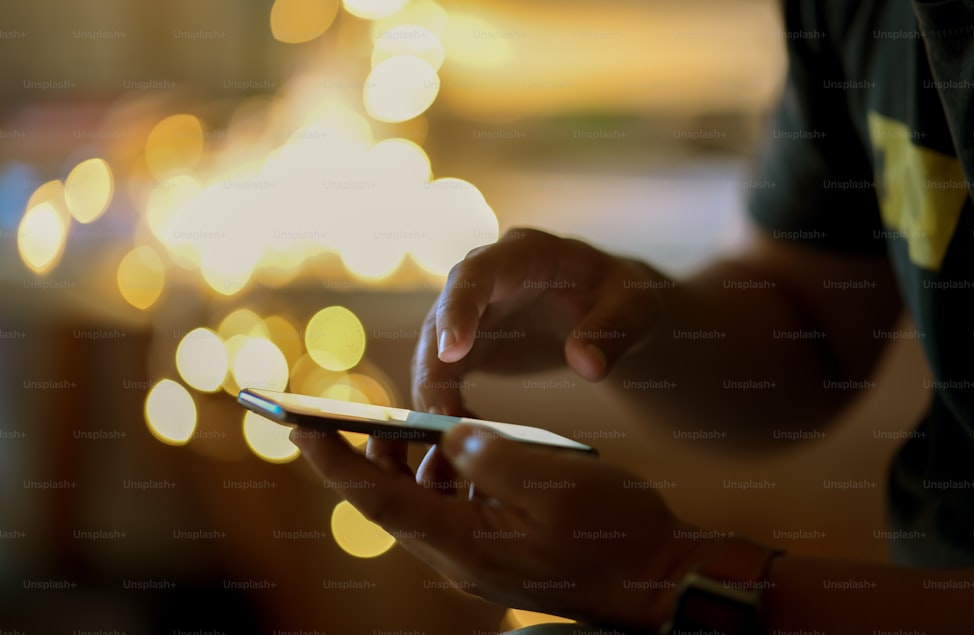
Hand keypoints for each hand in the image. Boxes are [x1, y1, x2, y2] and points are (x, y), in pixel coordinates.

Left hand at [296, 425, 709, 630]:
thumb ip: (489, 453)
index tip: (297, 427)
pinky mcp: (498, 548)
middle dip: (370, 451)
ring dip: (418, 459)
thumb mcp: (552, 480)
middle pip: (393, 499)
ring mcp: (478, 556)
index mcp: (463, 543)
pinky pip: (456, 506)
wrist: (660, 581)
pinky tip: (474, 445)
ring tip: (429, 418)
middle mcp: (459, 555)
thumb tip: (449, 434)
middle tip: (357, 409)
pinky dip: (453, 472)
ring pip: (423, 501)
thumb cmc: (613, 532)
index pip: (378, 499)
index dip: (334, 461)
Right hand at [412, 227, 668, 414]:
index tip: (452, 352)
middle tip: (439, 413)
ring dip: (432, 390)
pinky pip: (444, 373)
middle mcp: (486, 277)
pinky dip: (445, 402)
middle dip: (435, 363)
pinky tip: (460, 433)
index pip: (477, 273)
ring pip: (434, 347)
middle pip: (441, 313)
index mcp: (523, 253)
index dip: (459, 309)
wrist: (610, 309)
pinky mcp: (470, 343)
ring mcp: (472, 310)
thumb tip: (586, 365)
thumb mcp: (633, 306)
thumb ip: (612, 330)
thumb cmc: (621, 296)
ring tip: (444, 433)